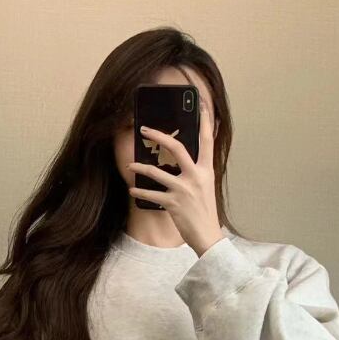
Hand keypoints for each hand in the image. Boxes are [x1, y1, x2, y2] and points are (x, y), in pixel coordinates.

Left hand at [127, 103, 223, 256]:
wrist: (208, 237)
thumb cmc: (205, 212)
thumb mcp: (205, 187)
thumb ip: (197, 172)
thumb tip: (183, 160)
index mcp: (207, 170)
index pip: (207, 139)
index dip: (205, 120)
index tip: (200, 103)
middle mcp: (196, 176)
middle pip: (177, 147)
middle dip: (159, 136)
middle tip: (144, 129)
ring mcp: (184, 190)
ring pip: (157, 171)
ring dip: (140, 167)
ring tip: (130, 165)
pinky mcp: (173, 204)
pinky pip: (151, 194)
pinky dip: (140, 193)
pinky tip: (132, 191)